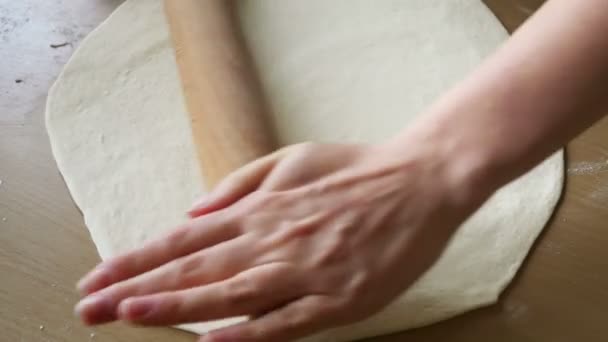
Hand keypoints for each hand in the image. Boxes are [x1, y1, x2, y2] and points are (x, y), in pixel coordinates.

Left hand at [75, 138, 490, 341]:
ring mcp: (304, 270)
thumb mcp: (292, 159)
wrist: (418, 181)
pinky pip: (286, 320)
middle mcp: (272, 239)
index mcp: (261, 210)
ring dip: (176, 307)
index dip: (136, 259)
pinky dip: (248, 333)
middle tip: (90, 307)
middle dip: (137, 289)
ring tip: (129, 316)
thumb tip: (195, 210)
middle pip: (194, 269)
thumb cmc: (355, 169)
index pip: (184, 240)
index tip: (98, 276)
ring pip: (229, 293)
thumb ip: (240, 185)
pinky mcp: (339, 297)